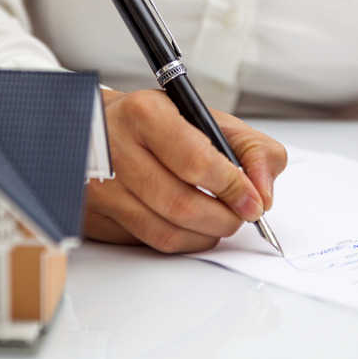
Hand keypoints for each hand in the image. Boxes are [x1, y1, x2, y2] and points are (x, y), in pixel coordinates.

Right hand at [84, 89, 287, 252]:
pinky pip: (148, 243)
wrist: (99, 128)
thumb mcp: (206, 117)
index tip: (252, 200)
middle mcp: (116, 150)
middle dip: (224, 219)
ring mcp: (101, 188)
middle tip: (240, 216)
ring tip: (218, 221)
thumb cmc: (156, 123)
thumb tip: (263, 193)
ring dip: (206, 235)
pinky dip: (181, 241)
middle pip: (182, 205)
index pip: (197, 162)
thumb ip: (250, 148)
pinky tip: (189, 226)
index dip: (232, 188)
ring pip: (166, 233)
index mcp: (145, 115)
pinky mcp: (94, 217)